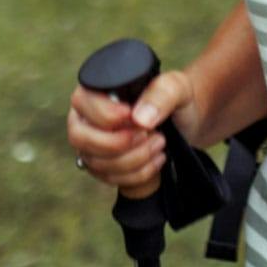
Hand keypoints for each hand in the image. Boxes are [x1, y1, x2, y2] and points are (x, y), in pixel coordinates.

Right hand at [66, 68, 200, 189]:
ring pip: (96, 162)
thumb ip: (162, 94)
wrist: (186, 122)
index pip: (82, 102)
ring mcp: (92, 145)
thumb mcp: (177, 87)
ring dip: (134, 158)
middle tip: (148, 134)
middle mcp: (88, 118)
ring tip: (160, 142)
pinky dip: (138, 173)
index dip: (106, 114)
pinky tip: (157, 159)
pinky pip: (110, 179)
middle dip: (118, 142)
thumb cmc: (175, 98)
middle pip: (80, 138)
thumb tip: (140, 118)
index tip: (133, 118)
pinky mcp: (103, 167)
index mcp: (99, 90)